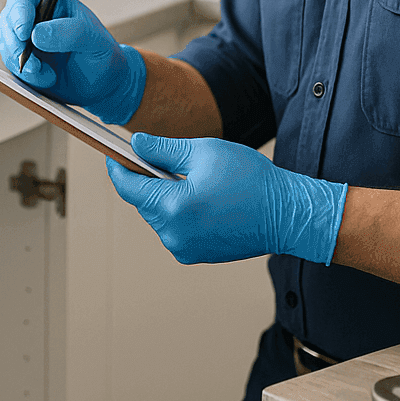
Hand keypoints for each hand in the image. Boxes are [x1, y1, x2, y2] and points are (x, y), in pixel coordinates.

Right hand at [0, 0, 146, 124]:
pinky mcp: (21, 59)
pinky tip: (47, 78)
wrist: (101, 82)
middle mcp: (34, 15)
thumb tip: (37, 34)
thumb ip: (69, 33)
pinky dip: (26, 75)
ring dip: (22, 64)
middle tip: (33, 64)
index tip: (24, 32)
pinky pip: (11, 65)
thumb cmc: (100, 53)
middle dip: (15, 44)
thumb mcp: (93, 40)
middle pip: (7, 21)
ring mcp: (25, 37)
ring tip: (49, 75)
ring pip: (6, 45)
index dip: (19, 11)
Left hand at [108, 134, 347, 264]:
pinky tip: (199, 198)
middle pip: (143, 202)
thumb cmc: (251, 179)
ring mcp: (184, 248)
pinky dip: (179, 212)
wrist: (286, 213)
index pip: (129, 187)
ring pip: (158, 216)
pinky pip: (174, 229)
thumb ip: (163, 149)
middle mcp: (174, 233)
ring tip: (188, 179)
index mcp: (173, 206)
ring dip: (164, 197)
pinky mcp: (196, 255)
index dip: (118, 168)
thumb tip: (136, 146)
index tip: (113, 155)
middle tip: (160, 159)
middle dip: (147, 180)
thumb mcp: (204, 151)